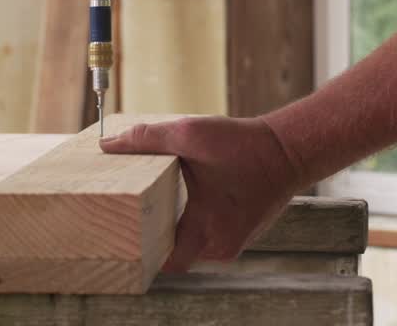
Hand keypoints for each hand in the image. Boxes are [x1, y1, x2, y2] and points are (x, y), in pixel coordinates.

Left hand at [99, 115, 302, 271]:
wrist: (288, 150)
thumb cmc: (244, 146)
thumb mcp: (190, 135)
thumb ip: (146, 140)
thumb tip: (108, 146)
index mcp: (207, 228)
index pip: (166, 262)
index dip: (145, 250)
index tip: (129, 231)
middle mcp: (222, 244)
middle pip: (177, 254)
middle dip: (158, 235)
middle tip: (138, 212)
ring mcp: (234, 242)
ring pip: (194, 246)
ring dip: (179, 228)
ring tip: (161, 203)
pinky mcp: (241, 235)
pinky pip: (210, 238)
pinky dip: (199, 223)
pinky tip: (190, 200)